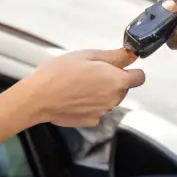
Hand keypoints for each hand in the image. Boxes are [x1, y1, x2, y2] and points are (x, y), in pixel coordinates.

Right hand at [24, 48, 144, 126]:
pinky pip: (96, 110)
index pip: (139, 77)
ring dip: (100, 92)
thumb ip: (114, 56)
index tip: (120, 66)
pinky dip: (90, 104)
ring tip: (79, 84)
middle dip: (112, 80)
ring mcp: (102, 113)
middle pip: (122, 88)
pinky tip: (74, 97)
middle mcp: (113, 99)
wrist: (38, 98)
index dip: (131, 70)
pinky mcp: (90, 121)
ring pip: (109, 99)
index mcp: (116, 81)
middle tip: (91, 72)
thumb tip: (131, 55)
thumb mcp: (87, 55)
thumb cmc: (59, 73)